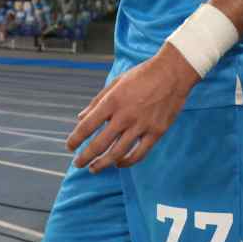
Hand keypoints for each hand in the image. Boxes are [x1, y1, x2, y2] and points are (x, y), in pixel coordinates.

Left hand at [67, 42, 199, 172]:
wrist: (173, 73)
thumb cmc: (142, 75)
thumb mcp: (116, 82)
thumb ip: (97, 101)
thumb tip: (80, 118)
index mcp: (112, 101)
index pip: (87, 125)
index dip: (76, 138)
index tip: (70, 146)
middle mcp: (125, 116)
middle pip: (100, 143)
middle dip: (85, 156)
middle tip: (78, 163)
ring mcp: (141, 126)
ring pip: (118, 153)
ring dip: (103, 163)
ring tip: (94, 168)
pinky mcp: (156, 132)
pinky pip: (139, 153)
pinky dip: (127, 162)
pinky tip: (119, 164)